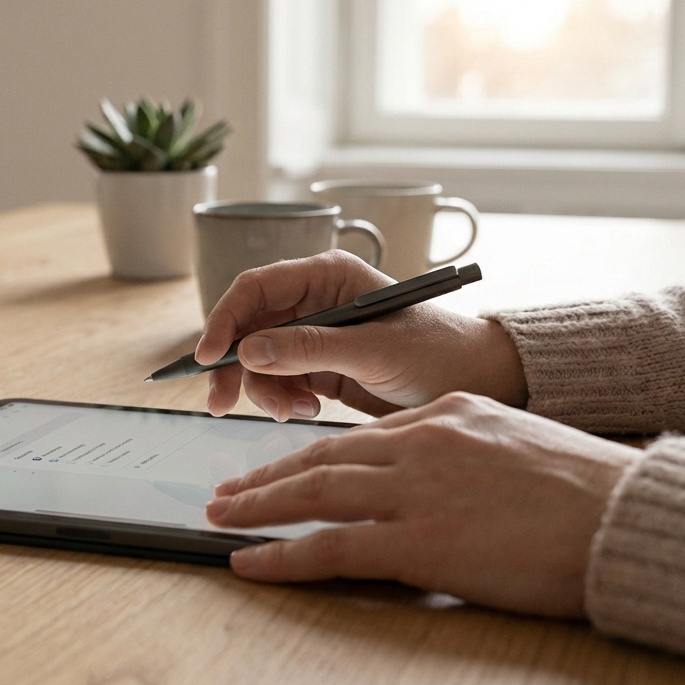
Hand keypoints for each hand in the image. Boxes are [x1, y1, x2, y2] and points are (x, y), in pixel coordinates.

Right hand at [193, 251, 526, 419]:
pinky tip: (307, 408)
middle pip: (248, 327)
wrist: (476, 383)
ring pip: (257, 360)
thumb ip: (311, 348)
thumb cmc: (439, 352)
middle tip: (221, 402)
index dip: (224, 319)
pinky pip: (277, 381)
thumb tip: (249, 350)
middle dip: (234, 365)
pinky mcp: (318, 365)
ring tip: (296, 409)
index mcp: (327, 276)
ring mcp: (314, 334)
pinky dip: (282, 399)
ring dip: (265, 389)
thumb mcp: (374, 351)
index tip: (207, 356)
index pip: (256, 288)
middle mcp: (314, 300)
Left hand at [204, 393, 639, 616]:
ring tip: (222, 516)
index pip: (359, 437)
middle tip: (228, 490)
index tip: (281, 470)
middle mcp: (420, 443)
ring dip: (259, 506)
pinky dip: (281, 555)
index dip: (311, 456)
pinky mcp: (418, 541)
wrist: (629, 518)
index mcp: (446, 416)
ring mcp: (415, 490)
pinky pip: (330, 546)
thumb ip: (468, 456)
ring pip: (313, 492)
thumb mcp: (520, 448)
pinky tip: (249, 562)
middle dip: (268, 475)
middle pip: (323, 457)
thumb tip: (441, 483)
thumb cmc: (593, 492)